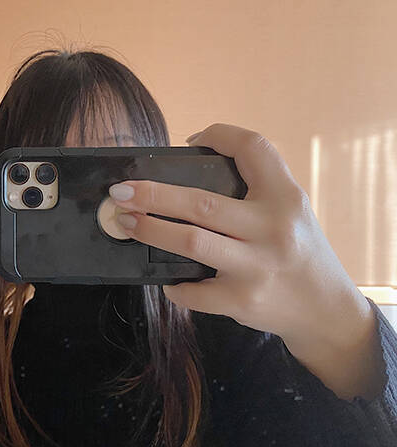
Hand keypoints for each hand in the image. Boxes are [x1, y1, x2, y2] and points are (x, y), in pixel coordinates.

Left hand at [108, 122, 371, 347]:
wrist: (326, 311)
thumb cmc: (298, 251)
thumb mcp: (290, 210)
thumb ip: (254, 190)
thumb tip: (189, 168)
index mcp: (285, 197)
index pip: (253, 148)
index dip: (219, 135)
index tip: (191, 140)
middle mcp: (273, 229)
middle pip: (200, 202)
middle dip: (152, 193)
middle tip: (120, 191)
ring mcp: (256, 267)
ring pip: (190, 241)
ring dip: (149, 229)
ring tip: (125, 222)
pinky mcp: (242, 301)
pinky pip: (193, 291)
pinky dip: (174, 285)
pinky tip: (166, 278)